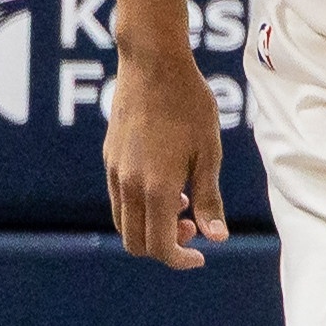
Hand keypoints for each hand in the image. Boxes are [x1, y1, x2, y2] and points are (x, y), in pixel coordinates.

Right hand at [103, 51, 226, 269]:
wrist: (153, 65)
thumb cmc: (190, 106)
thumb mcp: (209, 154)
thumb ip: (208, 199)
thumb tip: (216, 238)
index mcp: (155, 188)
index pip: (159, 246)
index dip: (180, 259)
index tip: (202, 255)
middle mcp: (128, 184)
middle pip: (134, 241)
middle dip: (164, 246)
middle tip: (193, 228)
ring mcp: (114, 171)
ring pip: (124, 221)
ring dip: (151, 226)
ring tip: (183, 204)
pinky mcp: (110, 158)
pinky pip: (119, 198)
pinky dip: (141, 207)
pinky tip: (168, 185)